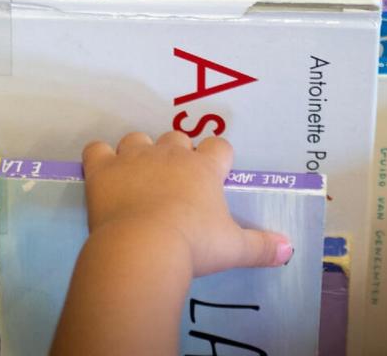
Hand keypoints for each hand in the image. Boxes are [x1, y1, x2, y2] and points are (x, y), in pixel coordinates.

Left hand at [82, 131, 293, 276]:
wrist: (142, 249)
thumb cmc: (194, 246)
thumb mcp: (234, 249)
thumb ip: (262, 247)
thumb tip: (290, 250)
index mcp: (204, 168)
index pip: (219, 146)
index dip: (218, 158)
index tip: (215, 175)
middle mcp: (171, 154)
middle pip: (177, 137)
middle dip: (177, 154)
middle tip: (176, 184)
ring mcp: (135, 158)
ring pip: (138, 138)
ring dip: (139, 153)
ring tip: (139, 178)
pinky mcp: (103, 169)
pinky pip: (96, 149)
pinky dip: (99, 159)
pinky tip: (103, 174)